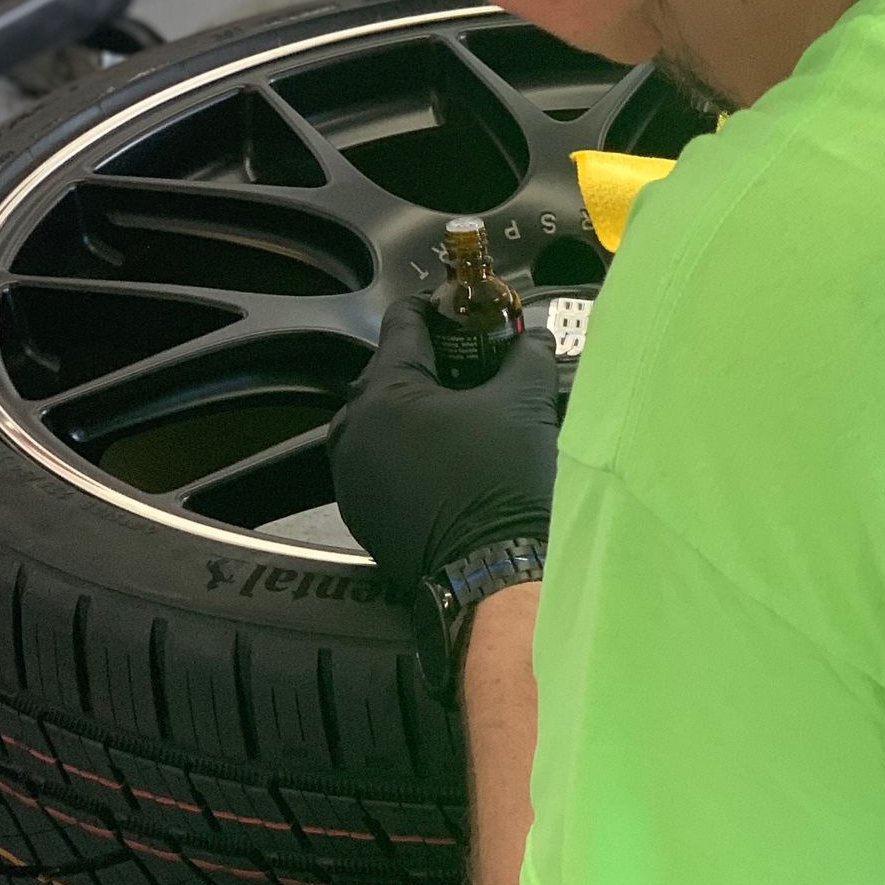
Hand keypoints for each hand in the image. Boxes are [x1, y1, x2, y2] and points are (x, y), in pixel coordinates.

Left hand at [329, 298, 559, 585]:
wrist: (492, 574)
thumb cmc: (502, 485)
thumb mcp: (525, 404)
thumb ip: (527, 355)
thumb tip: (532, 339)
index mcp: (384, 391)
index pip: (404, 322)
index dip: (441, 310)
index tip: (467, 313)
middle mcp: (353, 428)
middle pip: (389, 370)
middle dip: (433, 364)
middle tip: (476, 368)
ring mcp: (351, 473)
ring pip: (382, 419)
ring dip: (417, 409)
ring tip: (463, 416)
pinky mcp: (360, 510)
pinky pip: (380, 461)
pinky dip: (407, 451)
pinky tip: (446, 460)